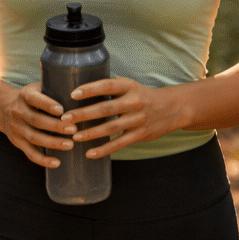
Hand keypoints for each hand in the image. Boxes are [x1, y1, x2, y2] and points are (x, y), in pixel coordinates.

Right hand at [0, 81, 76, 168]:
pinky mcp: (18, 142)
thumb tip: (82, 88)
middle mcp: (18, 112)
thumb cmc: (30, 97)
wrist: (2, 107)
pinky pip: (30, 153)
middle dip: (55, 126)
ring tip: (70, 145)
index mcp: (25, 95)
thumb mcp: (36, 88)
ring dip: (53, 143)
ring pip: (34, 138)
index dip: (47, 105)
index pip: (35, 99)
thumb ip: (53, 88)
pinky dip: (43, 160)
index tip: (62, 110)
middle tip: (74, 129)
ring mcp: (17, 129)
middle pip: (36, 120)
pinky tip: (57, 163)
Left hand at [58, 77, 185, 157]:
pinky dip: (104, 150)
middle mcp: (134, 102)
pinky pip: (119, 144)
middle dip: (84, 114)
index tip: (73, 94)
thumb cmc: (143, 96)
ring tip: (74, 137)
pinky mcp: (140, 135)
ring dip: (91, 133)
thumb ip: (110, 88)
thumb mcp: (130, 86)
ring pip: (111, 128)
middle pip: (105, 108)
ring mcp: (137, 120)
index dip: (90, 89)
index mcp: (129, 87)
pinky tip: (89, 153)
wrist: (173, 108)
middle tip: (65, 118)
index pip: (107, 86)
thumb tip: (80, 88)